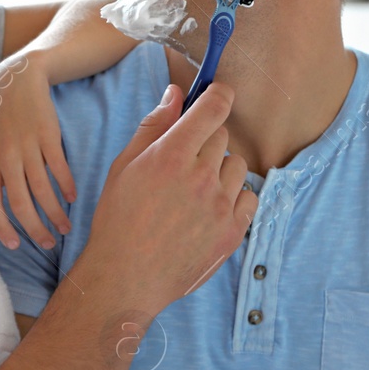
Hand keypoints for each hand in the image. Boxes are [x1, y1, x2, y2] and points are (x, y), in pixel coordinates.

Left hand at [0, 53, 76, 249]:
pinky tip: (73, 198)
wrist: (15, 82)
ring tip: (65, 227)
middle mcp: (6, 157)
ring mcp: (27, 146)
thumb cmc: (1, 123)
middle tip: (48, 244)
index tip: (17, 247)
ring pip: (42, 189)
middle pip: (21, 203)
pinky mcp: (48, 135)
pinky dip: (67, 185)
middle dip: (36, 229)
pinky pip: (58, 167)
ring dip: (56, 213)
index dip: (4, 229)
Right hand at [74, 82, 256, 316]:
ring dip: (220, 170)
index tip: (217, 94)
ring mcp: (220, 205)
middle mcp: (200, 176)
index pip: (213, 107)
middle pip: (222, 136)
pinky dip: (234, 197)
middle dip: (205, 141)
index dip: (219, 94)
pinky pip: (249, 196)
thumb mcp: (124, 166)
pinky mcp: (233, 231)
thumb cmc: (119, 220)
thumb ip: (153, 126)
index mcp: (171, 155)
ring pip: (236, 165)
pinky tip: (209, 209)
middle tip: (183, 163)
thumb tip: (175, 93)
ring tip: (194, 191)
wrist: (126, 276)